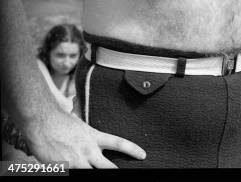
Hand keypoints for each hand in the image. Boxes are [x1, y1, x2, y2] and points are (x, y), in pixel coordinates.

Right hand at [22, 108, 145, 167]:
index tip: (143, 155)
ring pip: (92, 174)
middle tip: (126, 175)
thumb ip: (89, 135)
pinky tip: (70, 169)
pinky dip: (74, 173)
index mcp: (95, 137)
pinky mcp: (65, 168)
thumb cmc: (60, 121)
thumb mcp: (81, 124)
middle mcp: (89, 150)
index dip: (133, 150)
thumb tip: (93, 138)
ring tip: (92, 171)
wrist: (42, 122)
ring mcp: (77, 160)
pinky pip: (74, 175)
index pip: (119, 143)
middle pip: (109, 167)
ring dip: (93, 174)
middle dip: (117, 172)